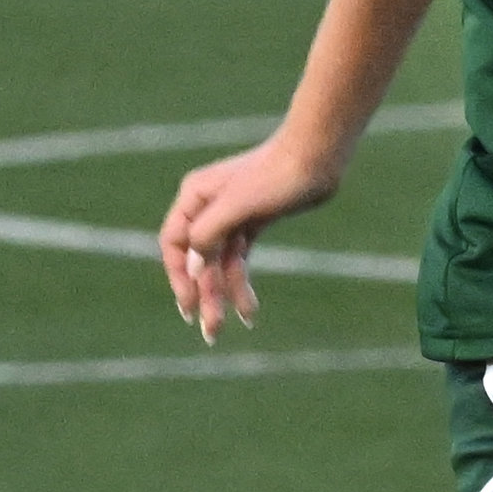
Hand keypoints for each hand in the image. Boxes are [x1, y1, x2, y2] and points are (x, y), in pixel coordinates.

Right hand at [156, 132, 341, 339]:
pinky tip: (249, 310)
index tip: (190, 306)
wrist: (317, 158)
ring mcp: (230, 216)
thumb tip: (194, 268)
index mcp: (195, 196)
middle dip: (205, 296)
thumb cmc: (276, 175)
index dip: (180, 277)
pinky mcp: (253, 223)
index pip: (175, 245)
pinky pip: (239, 261)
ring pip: (220, 264)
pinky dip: (242, 284)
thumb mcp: (238, 206)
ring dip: (226, 296)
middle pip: (199, 261)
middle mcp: (208, 207)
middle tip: (211, 333)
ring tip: (235, 326)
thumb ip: (209, 234)